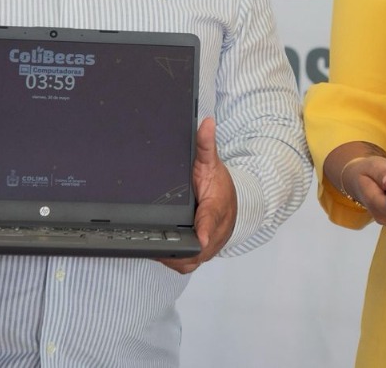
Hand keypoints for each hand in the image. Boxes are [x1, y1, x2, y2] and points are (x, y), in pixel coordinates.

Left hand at [161, 117, 236, 274]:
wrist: (234, 204)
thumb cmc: (220, 187)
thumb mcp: (211, 162)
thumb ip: (206, 145)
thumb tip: (206, 123)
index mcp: (217, 208)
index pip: (211, 221)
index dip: (204, 232)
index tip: (199, 238)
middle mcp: (213, 232)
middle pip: (197, 250)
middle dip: (176, 249)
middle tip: (153, 242)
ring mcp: (207, 246)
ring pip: (190, 261)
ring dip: (173, 258)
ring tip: (150, 248)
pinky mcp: (199, 253)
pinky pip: (186, 263)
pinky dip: (173, 260)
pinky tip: (156, 252)